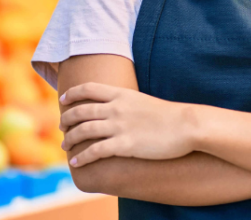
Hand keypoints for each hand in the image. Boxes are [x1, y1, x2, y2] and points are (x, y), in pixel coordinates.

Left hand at [59, 82, 196, 166]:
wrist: (187, 125)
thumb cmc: (169, 116)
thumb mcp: (144, 102)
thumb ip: (127, 103)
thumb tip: (116, 108)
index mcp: (122, 94)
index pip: (88, 88)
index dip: (72, 94)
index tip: (63, 100)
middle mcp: (117, 108)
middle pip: (80, 111)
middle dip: (66, 119)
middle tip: (63, 127)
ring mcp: (120, 126)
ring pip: (83, 130)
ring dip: (70, 139)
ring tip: (65, 145)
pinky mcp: (125, 145)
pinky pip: (95, 151)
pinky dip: (82, 157)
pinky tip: (77, 162)